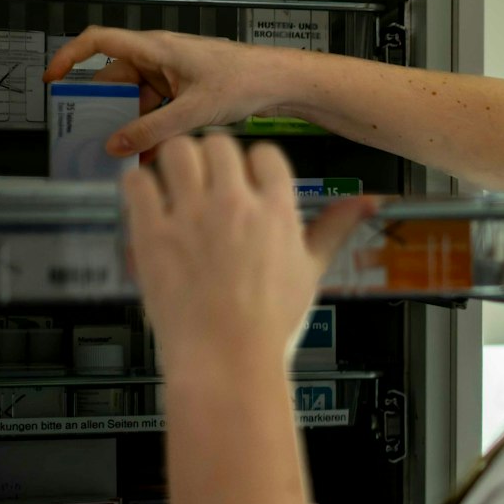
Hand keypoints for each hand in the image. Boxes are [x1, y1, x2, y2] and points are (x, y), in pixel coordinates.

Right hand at [45, 27, 294, 156]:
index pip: (98, 42)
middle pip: (117, 78)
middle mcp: (161, 56)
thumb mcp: (193, 111)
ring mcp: (174, 72)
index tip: (54, 80)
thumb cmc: (245, 81)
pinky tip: (153, 150)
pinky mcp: (187, 87)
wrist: (282, 82)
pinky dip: (154, 124)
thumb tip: (117, 145)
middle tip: (94, 134)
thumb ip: (153, 130)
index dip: (70, 57)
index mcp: (156, 48)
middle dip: (105, 106)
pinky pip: (159, 105)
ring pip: (139, 96)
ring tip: (126, 151)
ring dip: (132, 121)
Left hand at [123, 136, 376, 371]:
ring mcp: (190, 216)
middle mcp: (234, 205)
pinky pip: (137, 182)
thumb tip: (366, 203)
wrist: (226, 359)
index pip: (265, 154)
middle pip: (219, 144)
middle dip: (213, 157)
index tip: (246, 181)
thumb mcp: (312, 271)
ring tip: (177, 184)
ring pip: (176, 151)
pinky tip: (151, 203)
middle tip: (208, 179)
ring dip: (175, 162)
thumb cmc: (270, 322)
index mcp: (276, 211)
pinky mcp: (152, 232)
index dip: (254, 164)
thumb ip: (334, 227)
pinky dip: (141, 185)